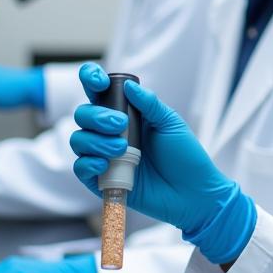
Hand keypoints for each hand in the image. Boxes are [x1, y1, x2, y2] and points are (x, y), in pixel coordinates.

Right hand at [70, 63, 255, 264]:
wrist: (193, 192)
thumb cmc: (186, 157)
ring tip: (122, 149)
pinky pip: (80, 168)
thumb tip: (129, 85)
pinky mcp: (103, 180)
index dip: (91, 80)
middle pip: (83, 115)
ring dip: (95, 141)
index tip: (98, 81)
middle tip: (120, 125)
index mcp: (127, 115)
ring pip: (79, 140)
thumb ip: (150, 104)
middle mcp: (112, 133)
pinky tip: (104, 164)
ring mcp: (105, 156)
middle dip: (96, 116)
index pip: (100, 93)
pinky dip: (88, 163)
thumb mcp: (171, 124)